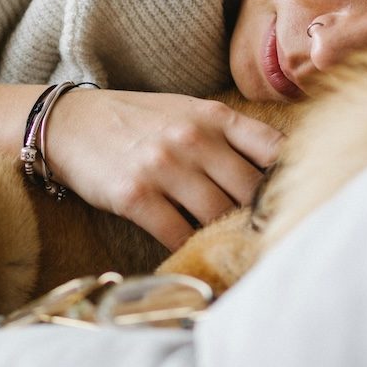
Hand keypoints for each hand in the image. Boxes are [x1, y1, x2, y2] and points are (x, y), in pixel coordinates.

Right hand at [44, 89, 283, 249]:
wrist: (68, 123)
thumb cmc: (133, 121)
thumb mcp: (185, 112)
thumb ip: (228, 136)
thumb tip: (276, 175)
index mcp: (212, 117)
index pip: (274, 150)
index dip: (294, 180)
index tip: (299, 203)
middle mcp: (192, 139)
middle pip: (250, 192)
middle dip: (261, 219)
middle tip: (270, 241)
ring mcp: (163, 168)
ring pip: (218, 217)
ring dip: (227, 238)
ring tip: (236, 252)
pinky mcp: (136, 197)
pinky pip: (179, 235)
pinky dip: (191, 250)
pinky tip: (196, 254)